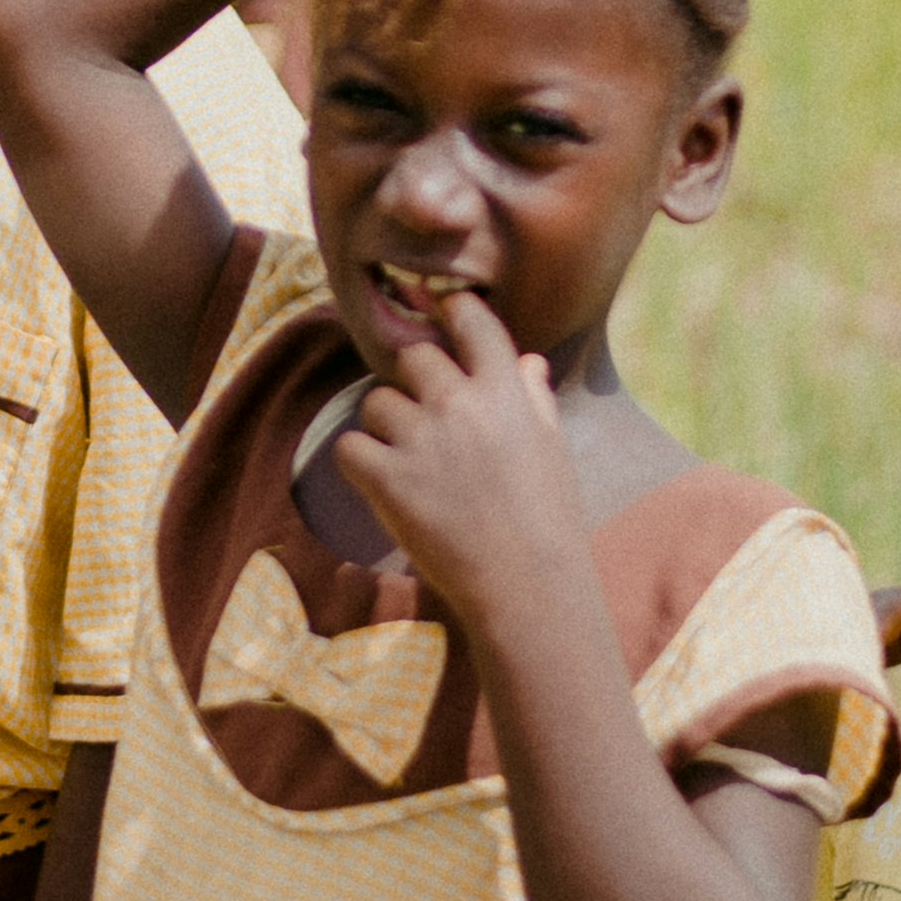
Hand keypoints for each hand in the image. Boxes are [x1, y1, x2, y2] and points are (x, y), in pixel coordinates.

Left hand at [334, 294, 593, 631]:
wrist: (528, 586)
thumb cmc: (548, 519)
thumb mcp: (551, 448)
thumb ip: (533, 398)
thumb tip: (527, 363)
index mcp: (506, 391)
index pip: (470, 319)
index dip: (451, 313)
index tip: (443, 321)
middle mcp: (460, 403)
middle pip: (412, 356)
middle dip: (414, 380)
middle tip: (424, 415)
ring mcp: (420, 440)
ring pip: (375, 401)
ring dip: (385, 424)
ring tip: (406, 458)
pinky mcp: (387, 479)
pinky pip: (349, 446)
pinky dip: (358, 461)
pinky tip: (379, 480)